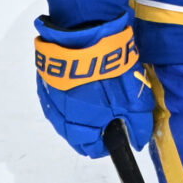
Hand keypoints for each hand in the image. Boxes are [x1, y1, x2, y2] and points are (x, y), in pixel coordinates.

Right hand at [34, 12, 154, 157]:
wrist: (85, 34)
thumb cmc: (111, 73)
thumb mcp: (136, 103)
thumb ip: (137, 127)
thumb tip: (136, 144)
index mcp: (77, 127)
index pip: (92, 148)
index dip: (110, 139)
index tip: (122, 126)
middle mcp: (58, 117)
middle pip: (78, 132)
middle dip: (97, 123)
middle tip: (114, 105)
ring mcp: (49, 97)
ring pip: (67, 113)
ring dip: (84, 107)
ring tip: (101, 89)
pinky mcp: (45, 78)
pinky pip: (60, 94)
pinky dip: (73, 91)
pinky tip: (86, 78)